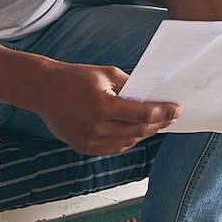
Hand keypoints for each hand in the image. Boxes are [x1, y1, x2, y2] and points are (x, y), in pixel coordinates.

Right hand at [34, 62, 180, 155]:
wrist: (43, 90)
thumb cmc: (74, 77)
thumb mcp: (106, 73)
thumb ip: (130, 86)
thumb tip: (152, 95)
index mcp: (103, 106)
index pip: (143, 114)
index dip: (164, 112)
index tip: (177, 109)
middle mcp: (96, 127)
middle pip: (138, 131)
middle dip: (159, 124)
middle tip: (172, 116)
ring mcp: (89, 141)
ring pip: (128, 142)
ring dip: (145, 134)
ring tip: (157, 124)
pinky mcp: (84, 148)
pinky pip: (114, 148)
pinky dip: (128, 140)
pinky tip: (136, 132)